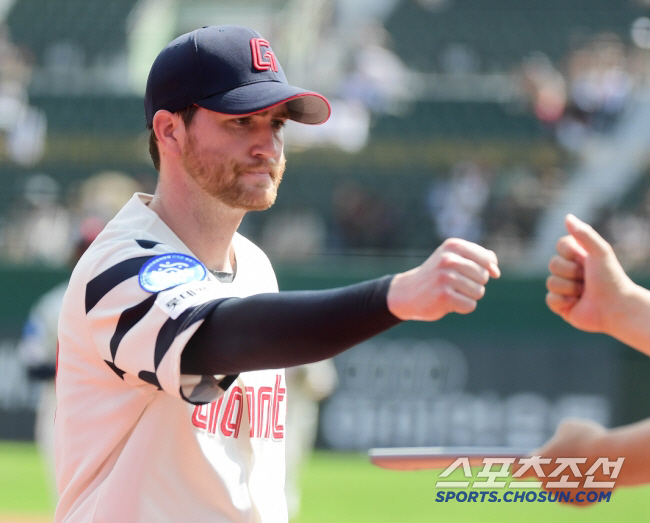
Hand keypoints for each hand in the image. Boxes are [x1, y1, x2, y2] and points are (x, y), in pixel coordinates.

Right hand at [387, 238, 499, 320]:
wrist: (408, 292)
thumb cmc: (438, 275)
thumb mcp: (455, 258)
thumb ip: (480, 259)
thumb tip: (496, 272)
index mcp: (453, 246)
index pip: (488, 259)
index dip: (487, 269)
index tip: (471, 274)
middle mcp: (448, 259)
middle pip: (484, 276)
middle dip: (474, 284)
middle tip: (455, 284)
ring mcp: (445, 277)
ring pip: (479, 292)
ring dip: (468, 296)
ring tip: (451, 292)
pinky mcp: (443, 295)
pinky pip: (470, 305)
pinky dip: (462, 307)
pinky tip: (448, 302)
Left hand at [514, 419, 612, 506]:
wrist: (612, 461)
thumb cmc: (587, 439)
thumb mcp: (570, 427)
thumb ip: (560, 435)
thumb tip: (563, 439)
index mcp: (538, 464)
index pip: (520, 469)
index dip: (518, 468)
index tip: (514, 469)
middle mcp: (547, 483)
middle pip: (544, 476)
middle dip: (553, 468)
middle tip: (568, 457)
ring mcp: (564, 495)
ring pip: (561, 485)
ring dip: (568, 477)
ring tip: (584, 464)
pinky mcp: (582, 503)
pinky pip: (578, 493)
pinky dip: (584, 486)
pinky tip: (594, 475)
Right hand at [546, 214, 634, 334]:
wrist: (616, 307)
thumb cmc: (611, 278)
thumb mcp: (600, 251)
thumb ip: (584, 233)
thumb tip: (567, 216)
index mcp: (577, 256)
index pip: (559, 246)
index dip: (570, 253)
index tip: (586, 259)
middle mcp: (568, 270)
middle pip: (552, 264)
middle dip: (571, 273)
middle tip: (587, 278)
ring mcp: (563, 288)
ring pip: (551, 282)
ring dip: (570, 288)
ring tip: (585, 293)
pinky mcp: (560, 305)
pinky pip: (549, 299)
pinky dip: (564, 301)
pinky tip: (576, 304)